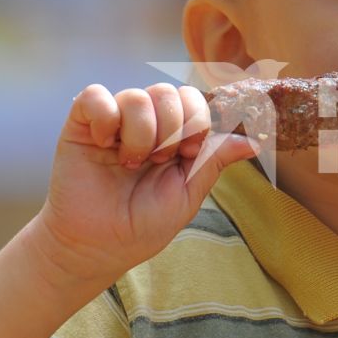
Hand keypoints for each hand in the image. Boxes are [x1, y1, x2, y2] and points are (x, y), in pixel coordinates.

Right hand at [34, 82, 255, 284]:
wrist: (96, 246)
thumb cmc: (142, 224)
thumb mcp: (187, 193)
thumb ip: (214, 160)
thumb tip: (255, 141)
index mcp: (173, 135)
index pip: (193, 99)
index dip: (196, 122)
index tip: (187, 153)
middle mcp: (144, 122)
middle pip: (168, 92)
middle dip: (171, 130)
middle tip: (158, 160)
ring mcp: (113, 120)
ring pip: (137, 97)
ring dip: (140, 134)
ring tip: (130, 163)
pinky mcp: (81, 124)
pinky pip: (95, 96)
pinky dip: (105, 119)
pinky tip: (104, 144)